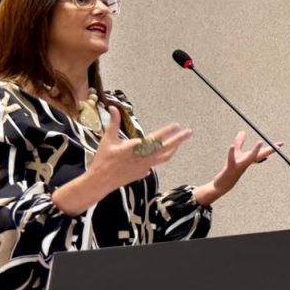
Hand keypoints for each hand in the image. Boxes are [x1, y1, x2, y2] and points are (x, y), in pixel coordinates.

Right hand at [53, 107, 191, 215]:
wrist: (100, 182)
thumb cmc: (103, 159)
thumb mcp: (108, 139)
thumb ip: (113, 123)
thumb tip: (113, 108)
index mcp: (136, 148)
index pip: (155, 138)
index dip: (167, 131)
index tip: (177, 125)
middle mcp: (144, 157)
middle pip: (166, 148)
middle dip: (179, 139)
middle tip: (189, 132)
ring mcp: (145, 167)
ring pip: (164, 157)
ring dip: (173, 149)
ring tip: (180, 142)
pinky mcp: (143, 173)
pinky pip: (156, 164)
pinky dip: (162, 157)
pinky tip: (165, 154)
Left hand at [192, 131, 277, 206]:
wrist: (224, 184)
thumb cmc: (231, 168)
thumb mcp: (236, 153)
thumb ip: (239, 143)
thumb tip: (242, 131)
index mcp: (249, 158)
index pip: (262, 152)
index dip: (271, 148)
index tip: (281, 144)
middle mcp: (247, 162)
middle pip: (260, 155)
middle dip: (269, 150)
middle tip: (279, 146)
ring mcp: (240, 165)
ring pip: (249, 158)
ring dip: (255, 151)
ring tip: (261, 141)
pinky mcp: (231, 167)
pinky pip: (231, 160)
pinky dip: (231, 153)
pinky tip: (231, 146)